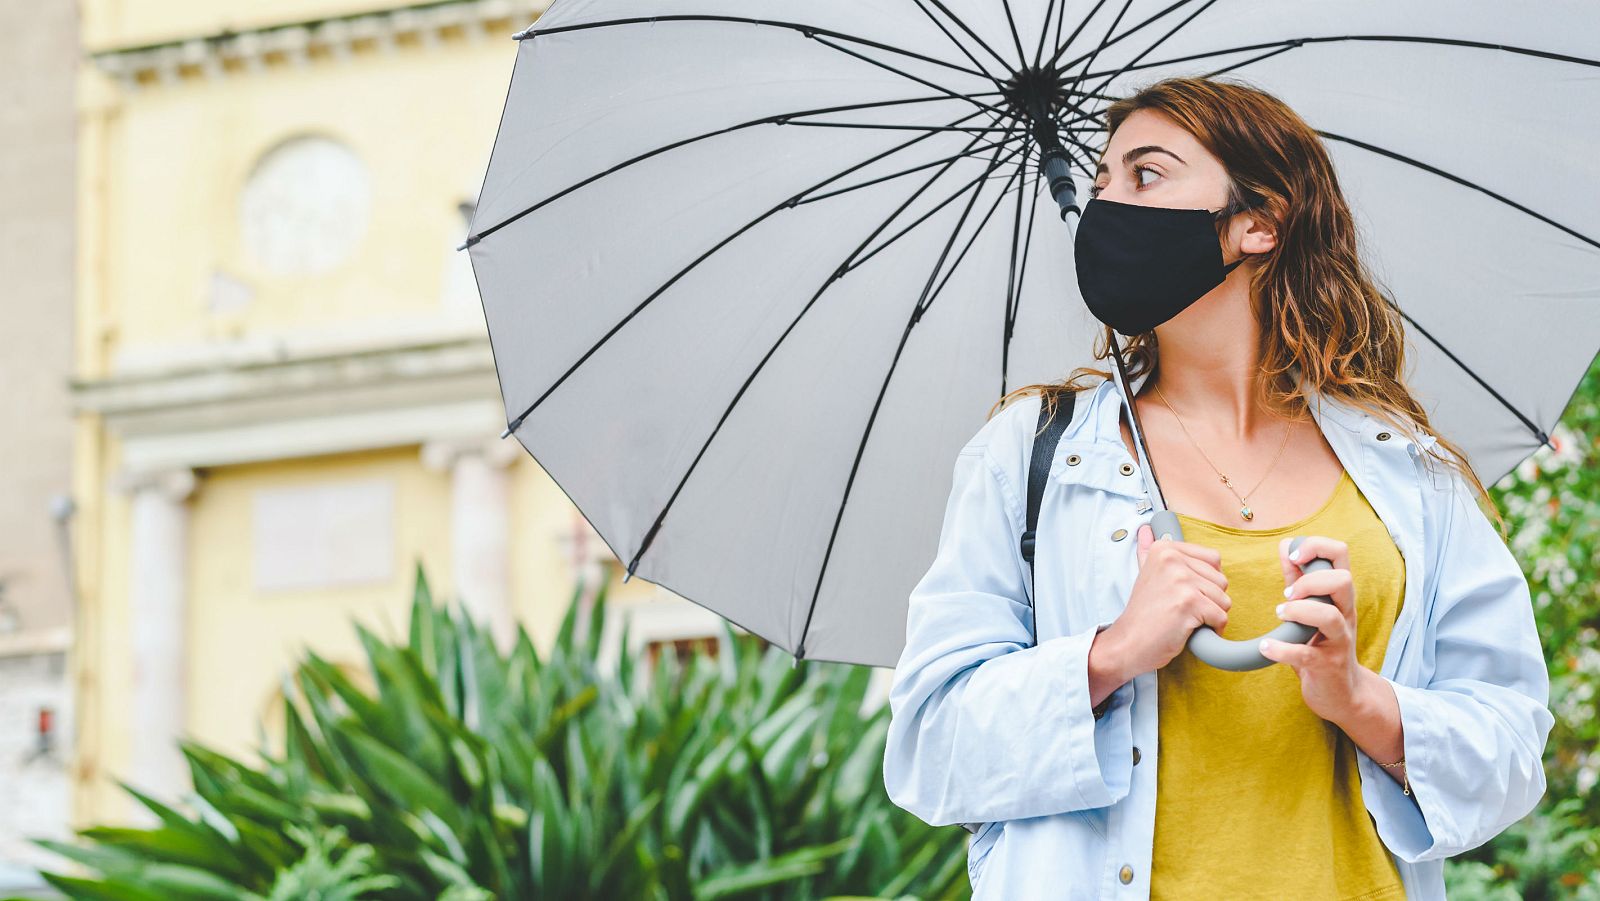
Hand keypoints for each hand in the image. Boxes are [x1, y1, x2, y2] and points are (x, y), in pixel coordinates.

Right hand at [1101, 523, 1232, 679]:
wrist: (1129, 643)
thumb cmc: (1143, 614)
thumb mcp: (1145, 574)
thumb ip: (1148, 551)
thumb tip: (1145, 529)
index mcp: (1165, 549)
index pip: (1213, 559)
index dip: (1205, 582)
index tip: (1185, 593)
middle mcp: (1172, 559)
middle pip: (1221, 580)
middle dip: (1209, 600)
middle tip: (1183, 609)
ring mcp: (1180, 580)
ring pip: (1224, 599)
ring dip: (1210, 615)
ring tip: (1186, 619)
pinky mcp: (1188, 602)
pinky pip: (1221, 617)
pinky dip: (1212, 629)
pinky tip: (1191, 629)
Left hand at [1258, 535, 1368, 724]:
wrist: (1342, 694)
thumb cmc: (1323, 644)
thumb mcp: (1313, 607)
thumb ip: (1299, 578)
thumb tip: (1285, 546)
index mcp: (1340, 595)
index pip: (1341, 553)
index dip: (1316, 546)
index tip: (1292, 556)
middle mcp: (1345, 614)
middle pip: (1343, 580)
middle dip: (1309, 581)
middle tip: (1288, 596)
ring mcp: (1340, 641)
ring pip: (1330, 615)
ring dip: (1299, 611)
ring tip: (1280, 615)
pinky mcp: (1327, 666)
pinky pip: (1306, 654)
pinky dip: (1282, 649)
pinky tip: (1266, 648)